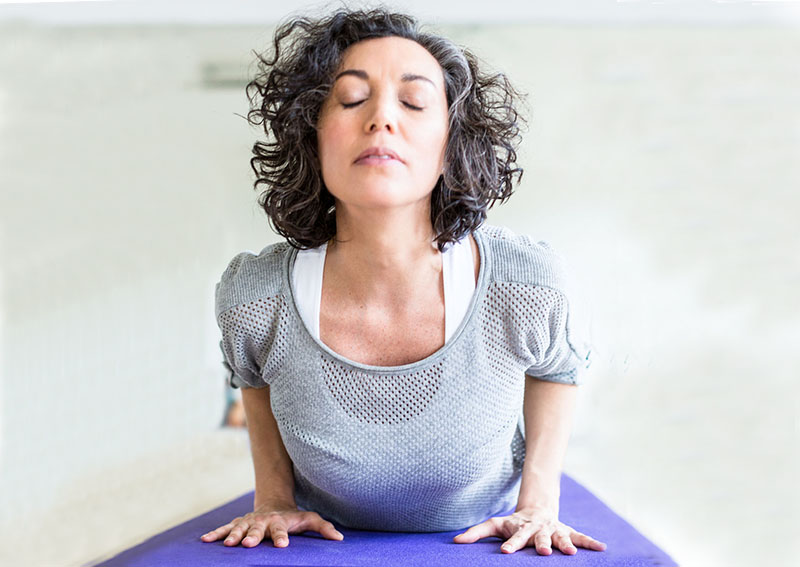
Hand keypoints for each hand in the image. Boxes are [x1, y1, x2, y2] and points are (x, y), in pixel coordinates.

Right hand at [200, 502, 343, 547]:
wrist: (275, 504)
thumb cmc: (294, 517)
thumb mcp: (310, 519)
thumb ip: (324, 528)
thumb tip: (340, 539)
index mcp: (280, 522)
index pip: (281, 530)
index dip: (281, 537)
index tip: (282, 546)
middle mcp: (263, 521)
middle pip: (258, 528)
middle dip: (253, 536)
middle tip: (249, 544)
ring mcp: (249, 521)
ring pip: (240, 527)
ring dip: (233, 535)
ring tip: (228, 544)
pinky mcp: (239, 523)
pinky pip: (225, 528)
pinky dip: (215, 533)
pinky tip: (205, 540)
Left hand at [453, 506, 605, 554]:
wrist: (537, 508)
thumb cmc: (513, 522)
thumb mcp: (494, 525)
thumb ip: (476, 532)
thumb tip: (455, 541)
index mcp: (521, 528)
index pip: (515, 537)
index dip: (511, 544)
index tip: (507, 552)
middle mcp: (539, 529)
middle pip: (540, 538)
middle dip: (543, 545)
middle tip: (544, 553)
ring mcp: (554, 530)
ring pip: (561, 537)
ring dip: (566, 544)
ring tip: (572, 554)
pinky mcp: (566, 531)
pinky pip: (580, 536)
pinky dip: (591, 542)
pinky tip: (602, 548)